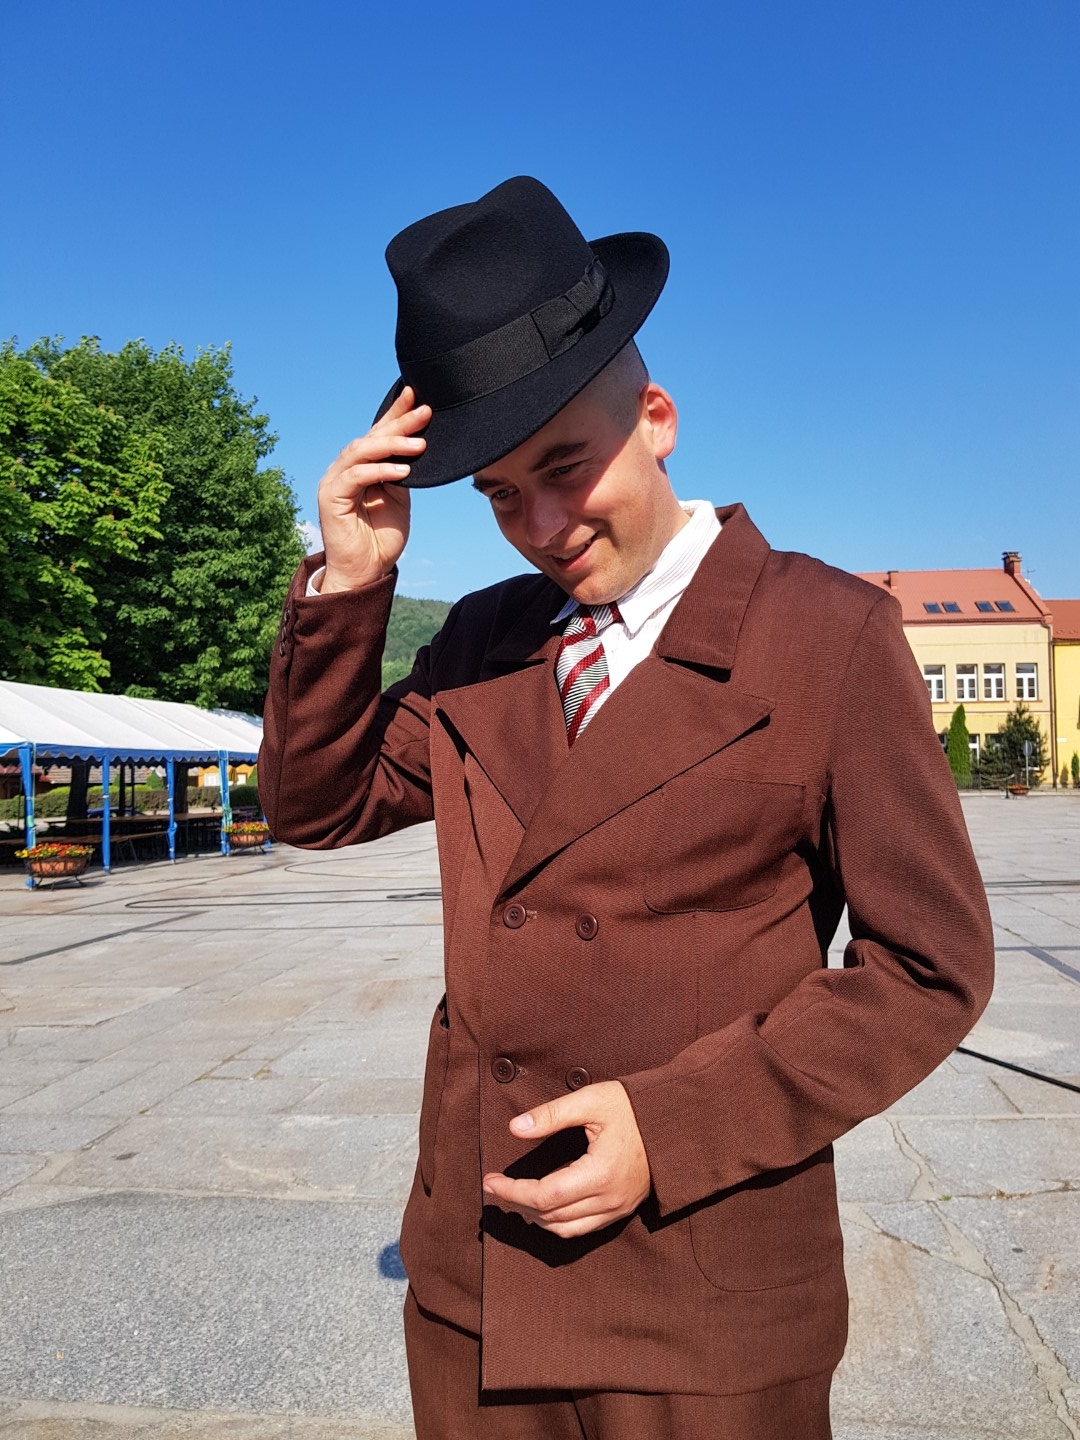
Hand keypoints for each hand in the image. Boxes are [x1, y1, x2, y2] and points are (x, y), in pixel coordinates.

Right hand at [315, 386, 430, 592]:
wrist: (365, 572)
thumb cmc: (381, 538)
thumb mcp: (399, 499)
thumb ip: (401, 472)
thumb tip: (417, 444)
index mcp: (361, 467)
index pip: (379, 434)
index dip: (396, 414)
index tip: (417, 397)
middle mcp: (345, 469)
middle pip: (371, 437)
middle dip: (399, 422)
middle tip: (425, 411)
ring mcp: (335, 481)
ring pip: (361, 450)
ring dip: (392, 444)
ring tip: (420, 444)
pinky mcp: (330, 497)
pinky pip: (356, 475)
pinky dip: (380, 470)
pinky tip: (403, 470)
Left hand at [482, 1081, 650, 1239]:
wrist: (675, 1122)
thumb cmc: (632, 1107)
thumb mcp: (591, 1100)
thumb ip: (552, 1114)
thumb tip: (515, 1127)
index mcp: (600, 1173)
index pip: (544, 1196)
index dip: (512, 1191)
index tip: (489, 1181)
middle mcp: (609, 1199)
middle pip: (550, 1216)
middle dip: (518, 1203)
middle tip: (495, 1187)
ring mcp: (617, 1209)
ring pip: (565, 1229)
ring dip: (535, 1217)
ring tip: (515, 1196)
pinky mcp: (621, 1210)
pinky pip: (582, 1228)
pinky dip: (557, 1221)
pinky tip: (543, 1203)